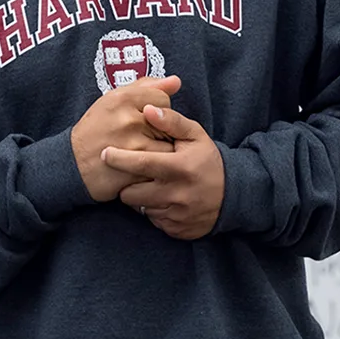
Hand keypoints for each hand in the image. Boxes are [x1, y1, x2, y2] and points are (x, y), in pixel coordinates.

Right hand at [71, 75, 180, 201]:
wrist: (72, 164)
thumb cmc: (95, 129)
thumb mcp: (113, 100)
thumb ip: (146, 87)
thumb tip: (176, 81)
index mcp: (122, 99)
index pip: (163, 100)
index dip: (156, 112)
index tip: (143, 120)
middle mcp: (128, 120)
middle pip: (169, 124)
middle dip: (160, 132)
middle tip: (141, 138)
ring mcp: (132, 147)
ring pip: (169, 148)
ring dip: (162, 153)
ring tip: (144, 153)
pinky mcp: (135, 171)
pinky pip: (161, 169)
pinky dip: (156, 171)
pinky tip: (142, 168)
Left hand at [101, 102, 224, 238]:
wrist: (234, 195)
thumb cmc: (208, 160)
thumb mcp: (195, 136)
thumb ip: (171, 121)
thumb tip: (148, 109)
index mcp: (180, 167)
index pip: (141, 163)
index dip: (119, 159)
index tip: (105, 153)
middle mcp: (177, 194)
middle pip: (131, 193)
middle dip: (127, 183)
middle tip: (134, 174)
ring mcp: (176, 215)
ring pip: (139, 208)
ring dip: (140, 197)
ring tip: (152, 185)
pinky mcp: (176, 230)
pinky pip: (152, 220)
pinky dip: (153, 210)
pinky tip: (164, 199)